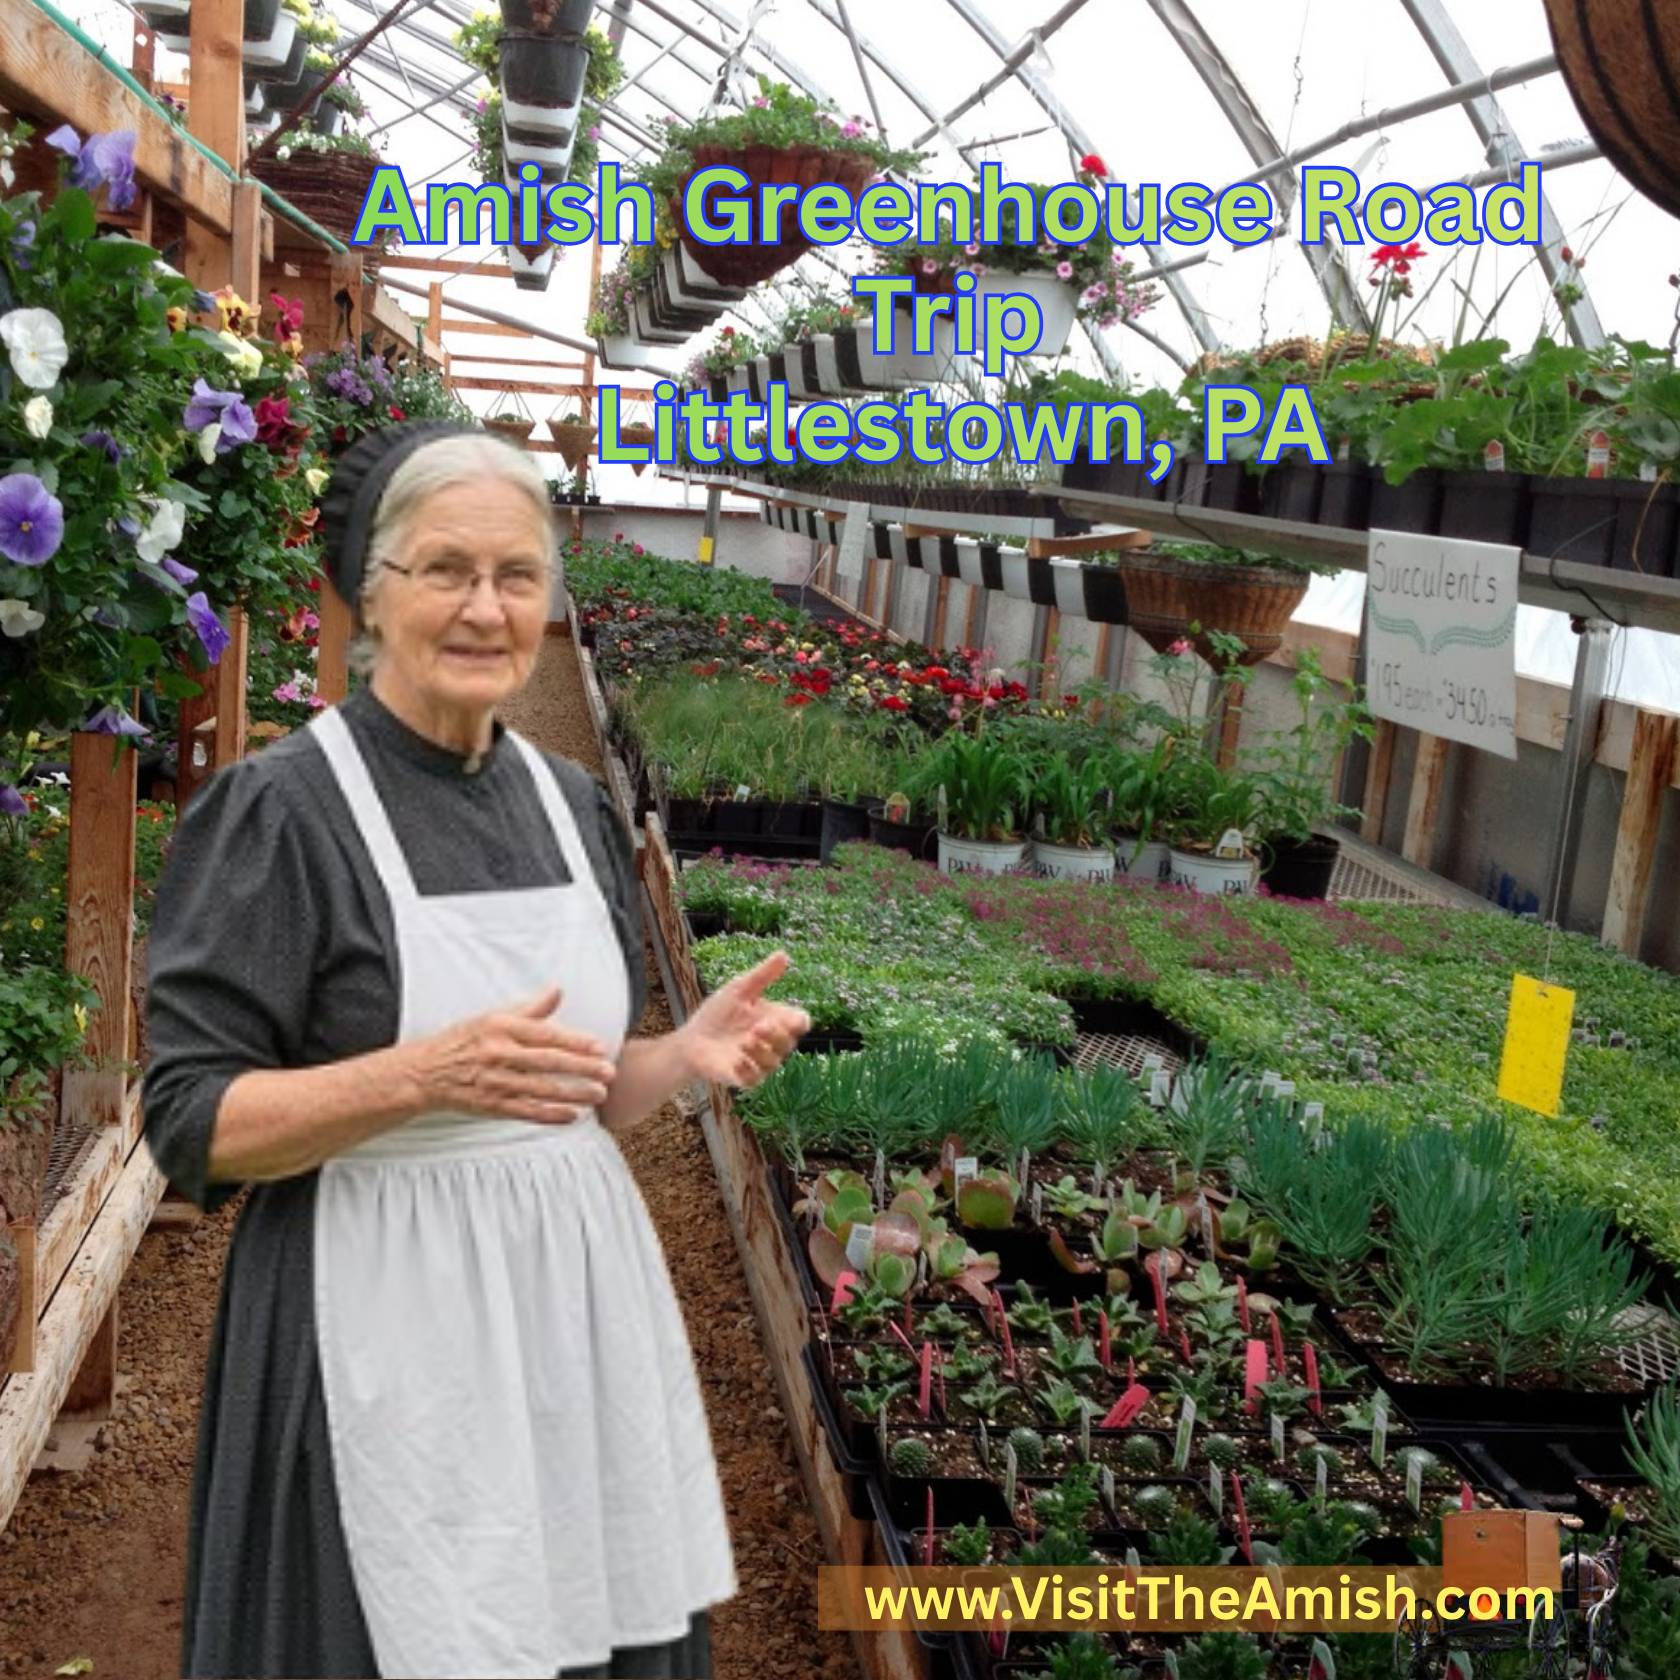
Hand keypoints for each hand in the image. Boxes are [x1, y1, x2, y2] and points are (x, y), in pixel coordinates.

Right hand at [408, 985, 616, 1123]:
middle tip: (608, 1073)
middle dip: (582, 1068)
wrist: (426, 1072)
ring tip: (598, 1095)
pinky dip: (551, 1115)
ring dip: (573, 1093)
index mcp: (501, 1028)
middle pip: (548, 1062)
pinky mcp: (491, 1105)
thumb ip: (530, 1008)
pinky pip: (526, 1111)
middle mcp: (498, 1054)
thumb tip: (557, 991)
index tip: (599, 1047)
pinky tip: (572, 1116)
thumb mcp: (493, 1017)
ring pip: (541, 1089)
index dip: (574, 1042)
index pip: (545, 1035)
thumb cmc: (463, 1041)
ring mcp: (495, 1082)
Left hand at [681, 950, 810, 1089]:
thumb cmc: (718, 1014)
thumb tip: (783, 954)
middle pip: (789, 1042)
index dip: (800, 1022)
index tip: (792, 1018)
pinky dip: (749, 1069)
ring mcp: (758, 1062)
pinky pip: (755, 1079)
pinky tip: (737, 1059)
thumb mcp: (739, 989)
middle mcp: (771, 1043)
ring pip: (774, 1062)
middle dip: (777, 1035)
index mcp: (775, 1020)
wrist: (691, 1039)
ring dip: (762, 1051)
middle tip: (758, 1026)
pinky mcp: (743, 1078)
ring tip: (745, 1041)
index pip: (800, 1023)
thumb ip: (762, 975)